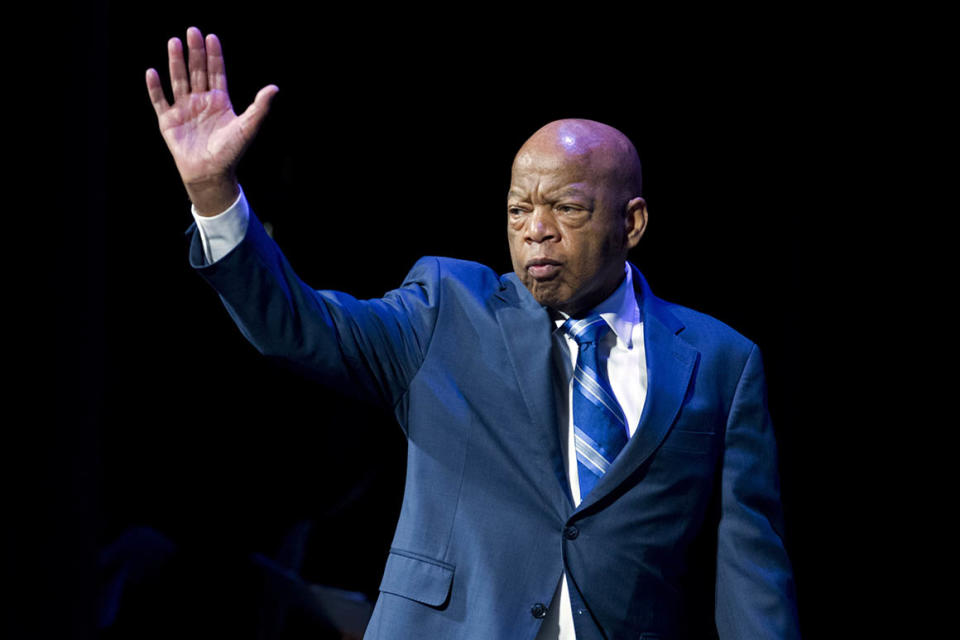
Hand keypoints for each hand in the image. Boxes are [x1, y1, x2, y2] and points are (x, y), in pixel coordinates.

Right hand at [146, 27, 277, 214]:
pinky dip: (155, 88)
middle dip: (194, 52)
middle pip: (197, 71)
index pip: (216, 72)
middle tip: (192, 31)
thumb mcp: (247, 127)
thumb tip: (274, 88)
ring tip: (174, 42)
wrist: (211, 174)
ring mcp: (184, 109)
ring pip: (178, 80)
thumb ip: (259, 107)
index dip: (214, 55)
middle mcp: (201, 101)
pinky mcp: (168, 121)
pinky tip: (152, 72)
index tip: (212, 37)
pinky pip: (160, 101)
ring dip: (176, 62)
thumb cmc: (231, 152)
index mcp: (219, 101)